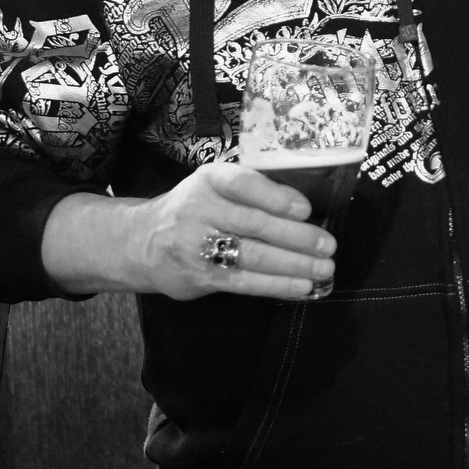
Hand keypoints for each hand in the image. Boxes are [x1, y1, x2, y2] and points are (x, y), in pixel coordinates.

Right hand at [42, 161, 336, 300]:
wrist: (140, 241)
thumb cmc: (194, 209)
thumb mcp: (215, 187)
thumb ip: (253, 191)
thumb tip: (304, 209)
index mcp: (210, 180)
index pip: (244, 184)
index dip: (276, 198)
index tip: (306, 210)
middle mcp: (199, 209)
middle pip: (254, 225)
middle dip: (297, 237)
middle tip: (328, 246)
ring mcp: (196, 246)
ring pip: (252, 256)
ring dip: (294, 265)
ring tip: (324, 269)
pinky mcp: (199, 277)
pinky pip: (244, 282)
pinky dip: (276, 286)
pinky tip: (301, 288)